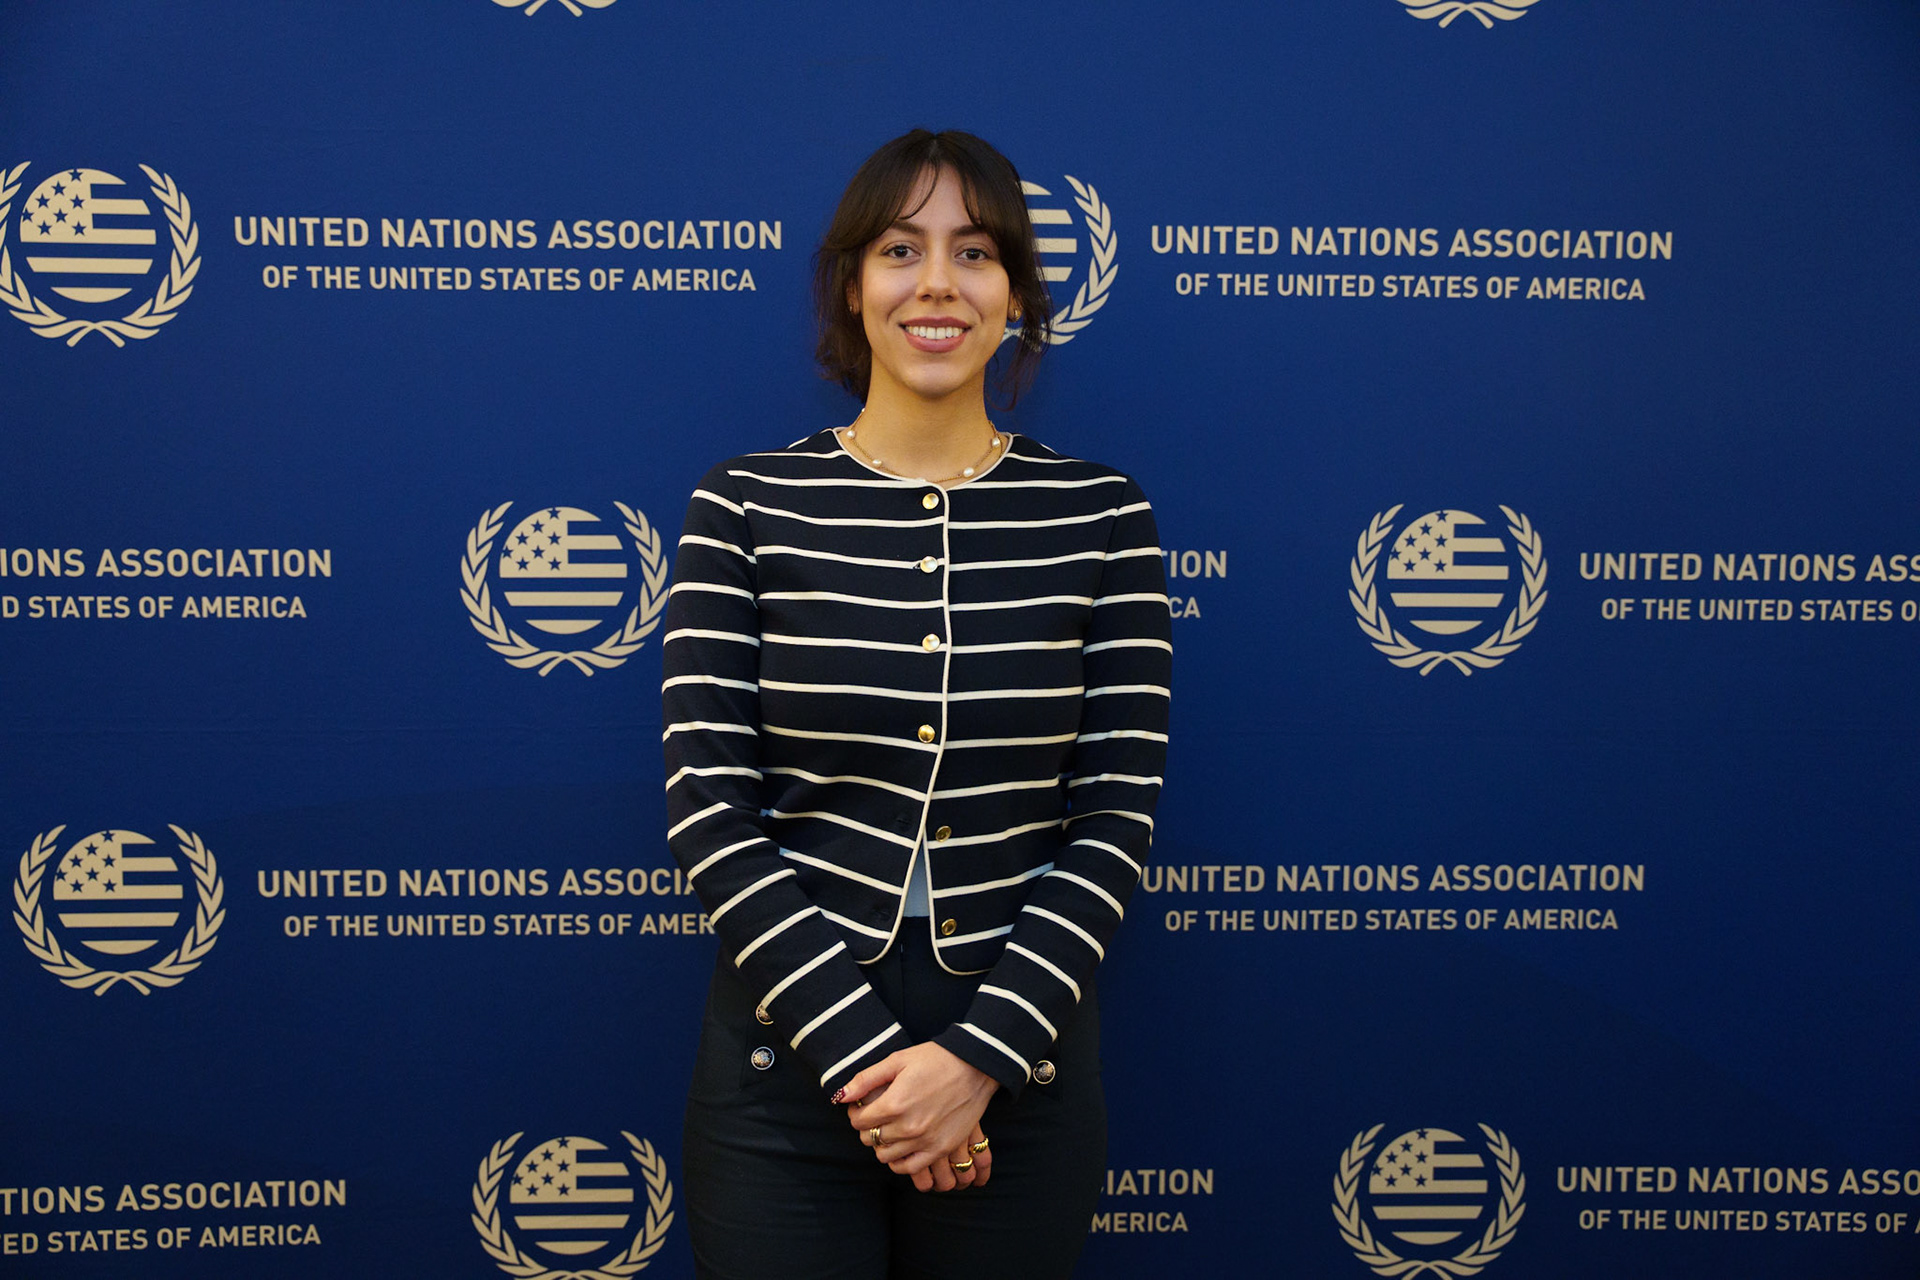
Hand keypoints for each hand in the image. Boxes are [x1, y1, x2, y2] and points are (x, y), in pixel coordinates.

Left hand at [840, 1043, 996, 1190]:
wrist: (974, 1068)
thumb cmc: (935, 1060)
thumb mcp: (897, 1060)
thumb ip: (866, 1079)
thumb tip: (841, 1095)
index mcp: (894, 1104)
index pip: (859, 1121)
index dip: (856, 1113)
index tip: (862, 1107)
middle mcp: (907, 1127)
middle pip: (870, 1139)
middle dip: (867, 1128)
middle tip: (875, 1117)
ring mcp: (925, 1141)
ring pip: (886, 1156)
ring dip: (882, 1144)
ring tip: (889, 1130)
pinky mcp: (941, 1149)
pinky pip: (909, 1168)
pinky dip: (900, 1161)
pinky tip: (901, 1147)